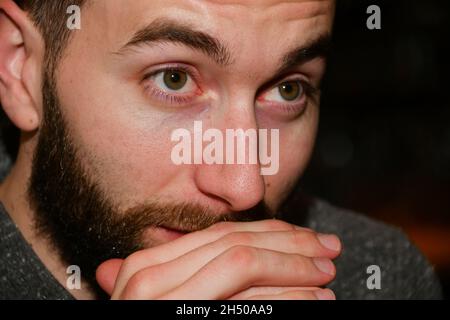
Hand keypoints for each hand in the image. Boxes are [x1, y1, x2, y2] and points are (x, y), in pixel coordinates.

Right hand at [96, 220, 340, 299]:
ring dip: (295, 269)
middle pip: (236, 243)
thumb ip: (158, 279)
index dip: (269, 234)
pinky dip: (287, 298)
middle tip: (330, 248)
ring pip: (243, 263)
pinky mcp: (187, 317)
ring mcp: (168, 299)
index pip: (220, 237)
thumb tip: (126, 264)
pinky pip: (246, 300)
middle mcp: (151, 279)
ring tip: (329, 276)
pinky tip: (315, 301)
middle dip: (291, 244)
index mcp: (147, 270)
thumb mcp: (149, 301)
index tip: (307, 240)